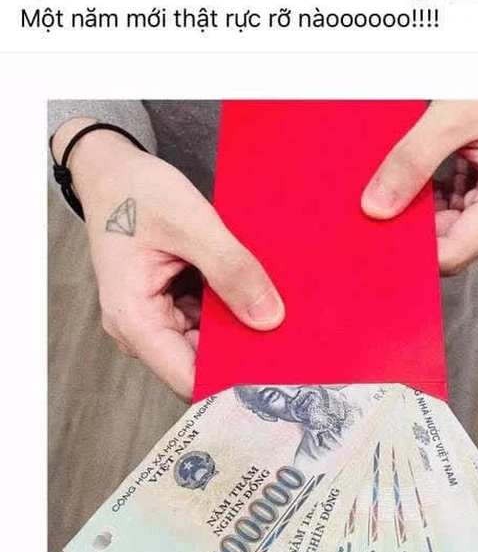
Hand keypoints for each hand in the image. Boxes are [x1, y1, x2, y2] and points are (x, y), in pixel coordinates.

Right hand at [52, 119, 284, 399]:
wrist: (112, 171)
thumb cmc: (135, 192)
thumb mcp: (190, 223)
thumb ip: (231, 270)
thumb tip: (269, 318)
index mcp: (134, 320)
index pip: (189, 379)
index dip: (232, 380)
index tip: (275, 369)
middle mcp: (142, 330)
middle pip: (202, 364)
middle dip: (242, 352)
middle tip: (290, 337)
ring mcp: (157, 319)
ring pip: (209, 344)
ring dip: (240, 329)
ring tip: (278, 309)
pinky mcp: (170, 307)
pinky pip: (208, 321)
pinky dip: (232, 309)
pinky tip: (257, 295)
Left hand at [361, 101, 477, 274]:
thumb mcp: (454, 116)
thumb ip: (412, 160)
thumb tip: (378, 206)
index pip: (452, 254)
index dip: (412, 250)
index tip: (380, 235)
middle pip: (448, 244)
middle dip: (412, 227)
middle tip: (380, 201)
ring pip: (446, 230)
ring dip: (419, 211)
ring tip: (403, 179)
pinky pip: (451, 213)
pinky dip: (430, 199)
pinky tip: (419, 178)